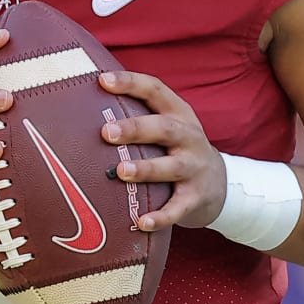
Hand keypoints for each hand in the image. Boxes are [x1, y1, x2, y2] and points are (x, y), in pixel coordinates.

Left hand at [97, 71, 226, 232]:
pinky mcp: (196, 197)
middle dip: (135, 129)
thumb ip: (140, 115)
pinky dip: (161, 216)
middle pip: (164, 128)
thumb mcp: (169, 126)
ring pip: (171, 167)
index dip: (131, 83)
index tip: (102, 81)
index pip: (155, 90)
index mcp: (178, 114)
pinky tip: (141, 222)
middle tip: (106, 132)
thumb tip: (83, 104)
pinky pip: (178, 208)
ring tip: (121, 172)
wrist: (221, 184)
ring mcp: (195, 167)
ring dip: (145, 169)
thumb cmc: (177, 149)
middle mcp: (189, 137)